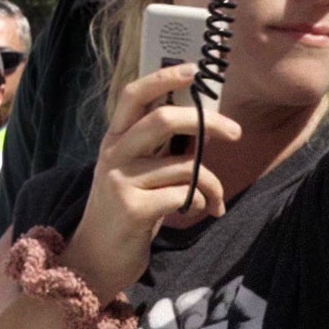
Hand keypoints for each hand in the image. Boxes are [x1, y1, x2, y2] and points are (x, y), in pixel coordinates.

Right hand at [63, 63, 240, 301]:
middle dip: (206, 122)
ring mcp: (120, 181)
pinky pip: (184, 196)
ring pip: (184, 165)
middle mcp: (113, 154)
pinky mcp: (132, 209)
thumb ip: (157, 149)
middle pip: (163, 120)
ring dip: (213, 183)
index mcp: (114, 139)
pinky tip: (200, 213)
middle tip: (235, 132)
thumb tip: (204, 125)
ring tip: (217, 199)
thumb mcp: (133, 172)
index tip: (194, 69)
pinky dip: (202, 203)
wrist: (94, 259)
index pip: (134, 96)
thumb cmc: (124, 211)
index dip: (163, 79)